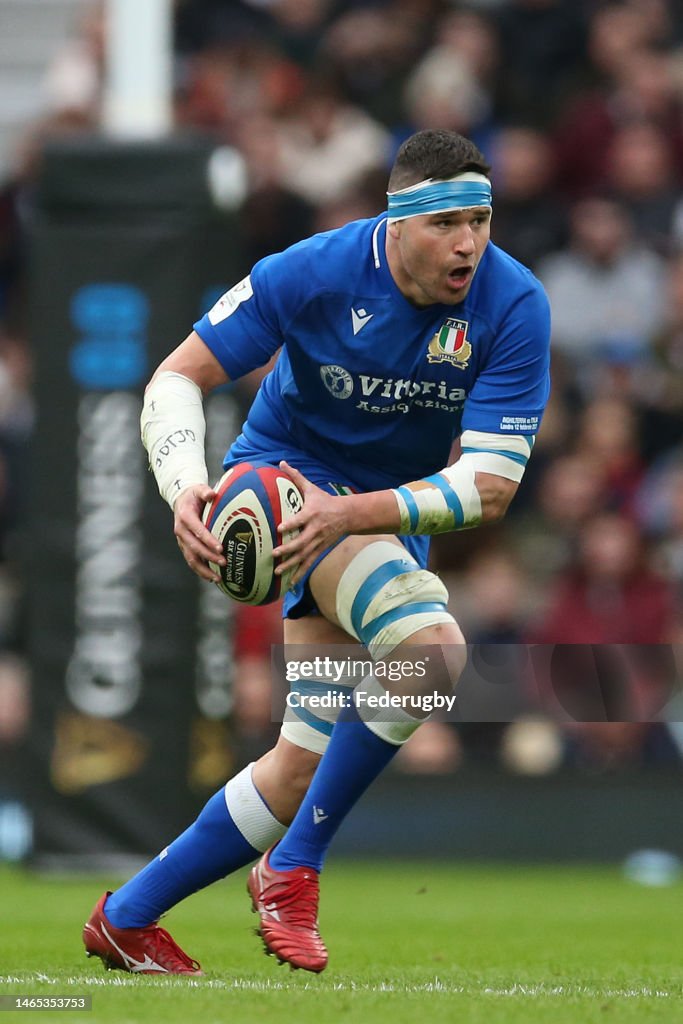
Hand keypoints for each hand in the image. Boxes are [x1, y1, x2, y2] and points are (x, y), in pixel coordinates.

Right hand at [173, 483, 225, 581]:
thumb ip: (205, 491)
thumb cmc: (194, 495)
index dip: (208, 540)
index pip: (197, 530)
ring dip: (204, 569)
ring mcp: (182, 540)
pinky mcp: (184, 547)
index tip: (220, 548)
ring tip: (218, 578)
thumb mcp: (198, 489)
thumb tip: (212, 494)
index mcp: (185, 516)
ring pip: (191, 558)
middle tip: (224, 562)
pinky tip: (211, 577)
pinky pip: (191, 561)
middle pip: (194, 547)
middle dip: (209, 556)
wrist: (181, 501)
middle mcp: (181, 530)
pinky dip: (200, 570)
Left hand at [273, 461, 350, 584]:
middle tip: (275, 554)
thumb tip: (281, 462)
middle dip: (289, 550)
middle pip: (302, 542)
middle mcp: (315, 530)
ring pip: (304, 556)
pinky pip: (309, 563)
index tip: (281, 529)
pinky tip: (291, 583)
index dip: (291, 524)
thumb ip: (296, 477)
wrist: (348, 515)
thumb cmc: (325, 500)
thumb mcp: (312, 488)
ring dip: (291, 565)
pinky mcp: (320, 550)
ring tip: (277, 571)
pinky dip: (300, 573)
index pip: (301, 520)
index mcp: (312, 514)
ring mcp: (318, 542)